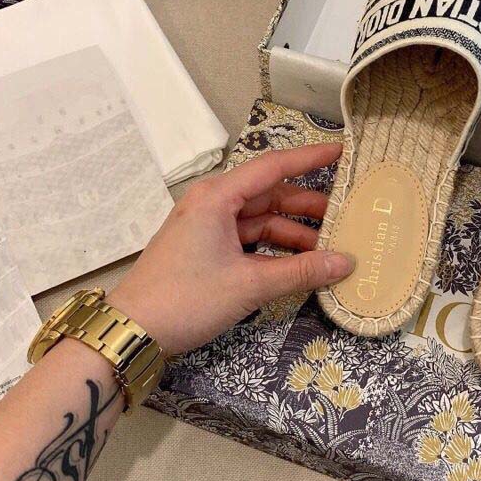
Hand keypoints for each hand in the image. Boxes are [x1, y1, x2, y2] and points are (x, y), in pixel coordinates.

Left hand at [107, 143, 353, 355]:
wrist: (133, 330)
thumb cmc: (186, 298)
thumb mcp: (249, 285)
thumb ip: (300, 272)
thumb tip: (345, 263)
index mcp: (217, 197)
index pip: (273, 166)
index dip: (310, 158)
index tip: (342, 151)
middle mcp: (212, 203)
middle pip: (269, 194)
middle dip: (307, 206)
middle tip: (347, 214)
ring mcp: (207, 227)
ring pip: (260, 219)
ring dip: (293, 232)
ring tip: (330, 247)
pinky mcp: (205, 249)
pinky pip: (248, 239)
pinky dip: (274, 249)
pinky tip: (300, 263)